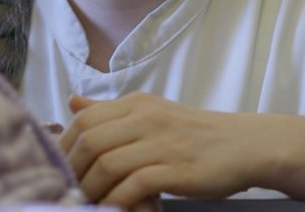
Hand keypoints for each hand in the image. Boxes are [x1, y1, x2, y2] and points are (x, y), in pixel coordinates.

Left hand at [59, 93, 254, 206]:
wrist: (244, 145)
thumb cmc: (194, 135)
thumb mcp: (151, 113)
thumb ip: (111, 112)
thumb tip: (72, 103)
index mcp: (137, 103)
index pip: (84, 120)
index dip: (65, 147)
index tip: (61, 169)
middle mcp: (147, 118)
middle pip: (90, 141)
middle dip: (73, 171)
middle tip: (69, 192)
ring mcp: (162, 144)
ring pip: (107, 164)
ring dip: (91, 190)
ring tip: (87, 204)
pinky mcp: (177, 170)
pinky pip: (135, 185)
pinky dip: (118, 201)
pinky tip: (113, 211)